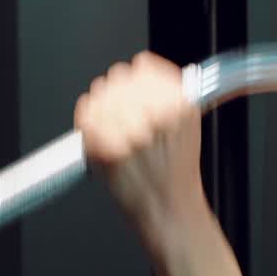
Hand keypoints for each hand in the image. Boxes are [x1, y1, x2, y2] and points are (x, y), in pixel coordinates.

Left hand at [74, 52, 206, 245]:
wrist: (168, 209)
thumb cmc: (176, 172)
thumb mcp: (189, 126)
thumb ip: (172, 94)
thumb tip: (143, 67)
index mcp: (181, 105)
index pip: (145, 66)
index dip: (138, 74)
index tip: (136, 81)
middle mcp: (158, 115)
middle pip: (120, 76)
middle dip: (118, 89)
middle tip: (124, 109)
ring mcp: (132, 130)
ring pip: (101, 93)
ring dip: (102, 103)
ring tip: (112, 123)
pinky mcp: (108, 148)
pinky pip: (86, 117)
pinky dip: (88, 121)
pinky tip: (98, 131)